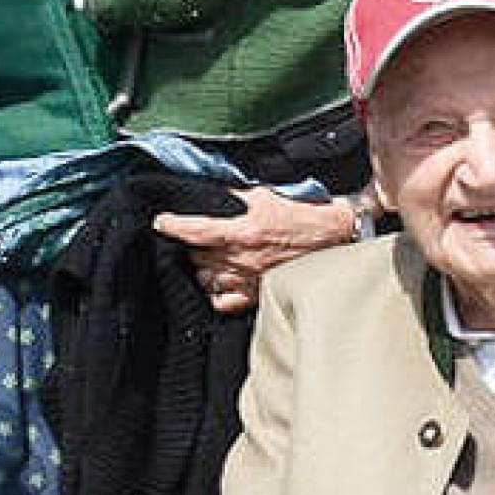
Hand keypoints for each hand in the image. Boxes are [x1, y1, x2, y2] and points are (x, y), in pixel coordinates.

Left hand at [154, 189, 362, 314]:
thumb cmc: (301, 215)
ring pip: (204, 278)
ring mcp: (247, 280)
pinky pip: (221, 300)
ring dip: (202, 266)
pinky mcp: (256, 295)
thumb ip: (233, 196)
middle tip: (194, 235)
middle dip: (191, 244)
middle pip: (195, 255)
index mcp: (241, 231)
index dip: (172, 225)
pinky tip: (217, 280)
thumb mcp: (263, 195)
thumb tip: (209, 194)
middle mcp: (241, 259)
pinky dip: (215, 291)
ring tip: (208, 256)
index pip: (193, 230)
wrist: (332, 238)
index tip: (162, 222)